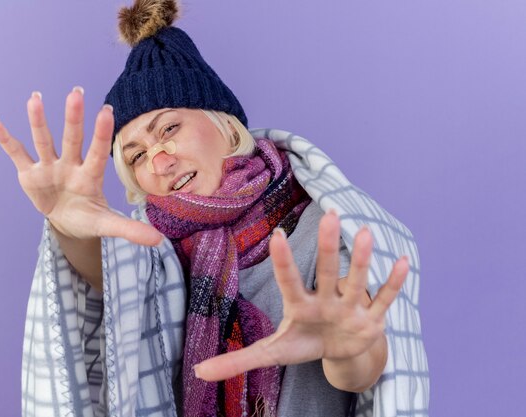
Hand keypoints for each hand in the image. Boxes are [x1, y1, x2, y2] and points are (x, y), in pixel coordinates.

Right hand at [0, 88, 162, 245]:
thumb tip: (159, 240)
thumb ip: (131, 229)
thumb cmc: (88, 217)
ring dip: (38, 121)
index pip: (99, 152)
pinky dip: (5, 138)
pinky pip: (17, 152)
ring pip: (44, 140)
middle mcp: (70, 164)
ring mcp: (49, 166)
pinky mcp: (30, 172)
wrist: (66, 221)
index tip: (107, 110)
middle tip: (77, 92)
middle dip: (74, 118)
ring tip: (35, 98)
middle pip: (72, 139)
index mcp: (91, 175)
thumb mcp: (107, 225)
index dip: (102, 133)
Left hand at [194, 210, 407, 383]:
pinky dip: (393, 284)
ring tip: (363, 232)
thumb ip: (237, 360)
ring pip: (356, 279)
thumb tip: (197, 371)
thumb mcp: (271, 353)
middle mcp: (326, 298)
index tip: (277, 235)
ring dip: (361, 259)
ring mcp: (350, 306)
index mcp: (300, 305)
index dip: (284, 261)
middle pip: (327, 271)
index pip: (290, 281)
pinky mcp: (371, 319)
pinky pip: (384, 300)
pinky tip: (401, 260)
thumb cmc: (303, 343)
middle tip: (330, 215)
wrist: (340, 350)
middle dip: (328, 246)